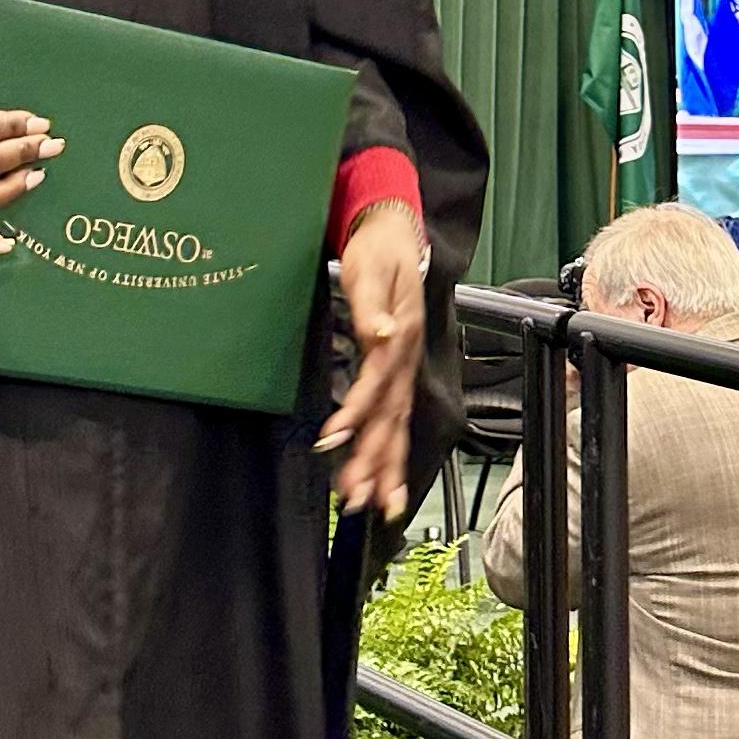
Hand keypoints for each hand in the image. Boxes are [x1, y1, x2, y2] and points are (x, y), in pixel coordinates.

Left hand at [319, 203, 425, 523]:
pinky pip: (396, 418)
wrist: (394, 234)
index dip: (356, 412)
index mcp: (399, 335)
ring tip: (373, 505)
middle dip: (375, 461)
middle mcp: (405, 358)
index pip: (377, 382)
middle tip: (356, 498)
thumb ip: (373, 306)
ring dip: (384, 466)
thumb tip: (380, 333)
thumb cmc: (378, 250)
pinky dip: (390, 451)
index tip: (332, 437)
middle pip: (392, 416)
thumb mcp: (371, 269)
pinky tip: (382, 478)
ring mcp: (404, 368)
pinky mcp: (397, 372)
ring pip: (397, 425)